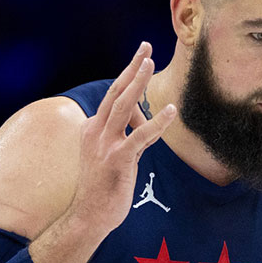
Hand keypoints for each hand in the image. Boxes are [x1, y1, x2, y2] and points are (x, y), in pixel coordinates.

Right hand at [67, 42, 176, 233]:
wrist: (89, 216)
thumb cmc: (103, 188)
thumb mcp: (113, 156)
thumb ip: (128, 137)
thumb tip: (144, 123)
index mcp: (93, 129)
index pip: (112, 97)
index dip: (128, 75)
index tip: (140, 56)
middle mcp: (96, 132)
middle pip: (115, 93)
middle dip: (132, 68)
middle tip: (145, 47)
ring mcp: (105, 145)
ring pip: (122, 106)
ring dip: (137, 82)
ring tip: (150, 63)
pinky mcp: (118, 160)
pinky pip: (140, 136)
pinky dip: (157, 122)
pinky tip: (171, 110)